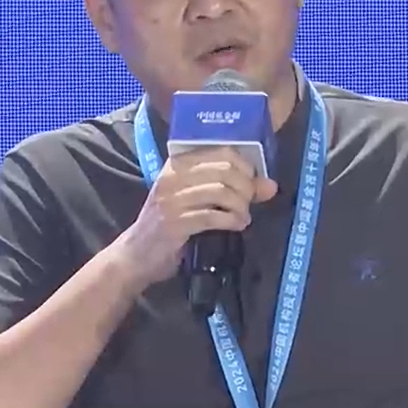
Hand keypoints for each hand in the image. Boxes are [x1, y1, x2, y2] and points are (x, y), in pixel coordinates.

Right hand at [113, 148, 278, 284]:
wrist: (136, 255)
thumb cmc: (169, 225)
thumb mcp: (198, 201)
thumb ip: (234, 190)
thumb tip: (271, 186)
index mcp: (178, 164)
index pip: (222, 151)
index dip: (245, 167)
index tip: (251, 185)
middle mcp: (173, 177)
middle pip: (225, 170)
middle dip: (245, 188)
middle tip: (247, 204)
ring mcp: (171, 200)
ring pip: (221, 192)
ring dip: (240, 206)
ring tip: (242, 217)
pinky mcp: (174, 223)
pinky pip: (213, 216)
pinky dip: (232, 221)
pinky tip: (237, 226)